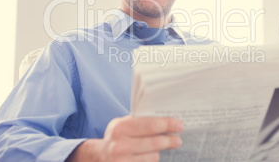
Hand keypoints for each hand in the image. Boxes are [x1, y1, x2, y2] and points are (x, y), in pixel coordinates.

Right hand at [66, 116, 182, 161]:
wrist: (99, 157)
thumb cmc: (117, 137)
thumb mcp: (123, 125)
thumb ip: (140, 122)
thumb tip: (167, 120)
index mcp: (120, 127)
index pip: (150, 125)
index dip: (167, 125)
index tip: (179, 125)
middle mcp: (119, 145)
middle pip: (154, 143)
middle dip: (170, 141)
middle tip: (178, 140)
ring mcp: (121, 161)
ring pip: (153, 157)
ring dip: (159, 153)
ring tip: (161, 149)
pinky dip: (151, 160)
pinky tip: (151, 157)